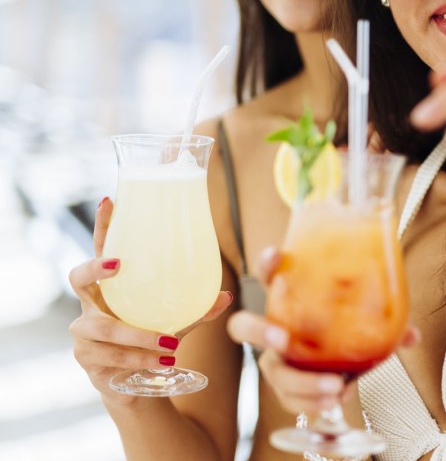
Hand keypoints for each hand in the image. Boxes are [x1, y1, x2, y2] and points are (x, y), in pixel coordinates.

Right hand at [68, 198, 233, 403]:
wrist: (136, 386)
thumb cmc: (152, 344)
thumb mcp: (177, 322)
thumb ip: (197, 309)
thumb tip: (227, 296)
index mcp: (112, 289)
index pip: (102, 250)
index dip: (103, 226)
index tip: (110, 201)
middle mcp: (91, 305)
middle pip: (77, 277)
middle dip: (95, 269)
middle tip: (119, 265)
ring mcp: (84, 332)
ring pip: (102, 328)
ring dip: (137, 336)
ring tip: (170, 345)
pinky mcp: (86, 358)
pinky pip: (109, 356)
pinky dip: (138, 359)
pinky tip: (160, 362)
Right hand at [226, 248, 419, 414]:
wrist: (340, 356)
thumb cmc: (345, 325)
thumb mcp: (366, 316)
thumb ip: (386, 322)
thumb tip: (411, 335)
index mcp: (289, 298)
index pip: (269, 274)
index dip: (267, 263)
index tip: (277, 254)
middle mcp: (275, 326)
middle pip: (243, 327)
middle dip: (259, 331)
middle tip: (284, 339)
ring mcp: (276, 358)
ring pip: (271, 371)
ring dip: (300, 381)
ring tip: (334, 386)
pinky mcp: (285, 384)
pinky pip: (289, 397)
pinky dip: (312, 401)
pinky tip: (336, 401)